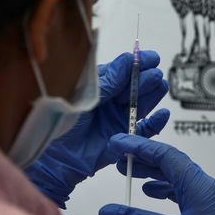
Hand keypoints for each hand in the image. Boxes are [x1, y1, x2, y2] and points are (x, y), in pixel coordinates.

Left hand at [25, 51, 169, 208]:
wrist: (52, 157)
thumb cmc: (60, 122)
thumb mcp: (82, 96)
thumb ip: (107, 82)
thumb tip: (128, 61)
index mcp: (99, 87)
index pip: (122, 71)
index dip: (137, 63)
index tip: (150, 57)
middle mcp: (111, 101)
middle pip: (134, 87)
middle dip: (146, 79)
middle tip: (155, 74)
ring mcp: (118, 119)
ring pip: (140, 104)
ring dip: (153, 95)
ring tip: (161, 86)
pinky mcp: (124, 138)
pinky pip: (143, 130)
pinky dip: (155, 123)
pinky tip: (162, 114)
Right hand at [99, 134, 214, 214]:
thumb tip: (110, 210)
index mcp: (203, 189)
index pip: (167, 155)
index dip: (140, 146)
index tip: (120, 143)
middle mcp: (209, 190)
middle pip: (173, 163)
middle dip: (144, 157)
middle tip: (121, 155)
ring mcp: (211, 200)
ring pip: (179, 176)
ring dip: (153, 172)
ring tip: (131, 172)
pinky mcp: (209, 211)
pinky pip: (185, 190)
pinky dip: (165, 187)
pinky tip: (151, 192)